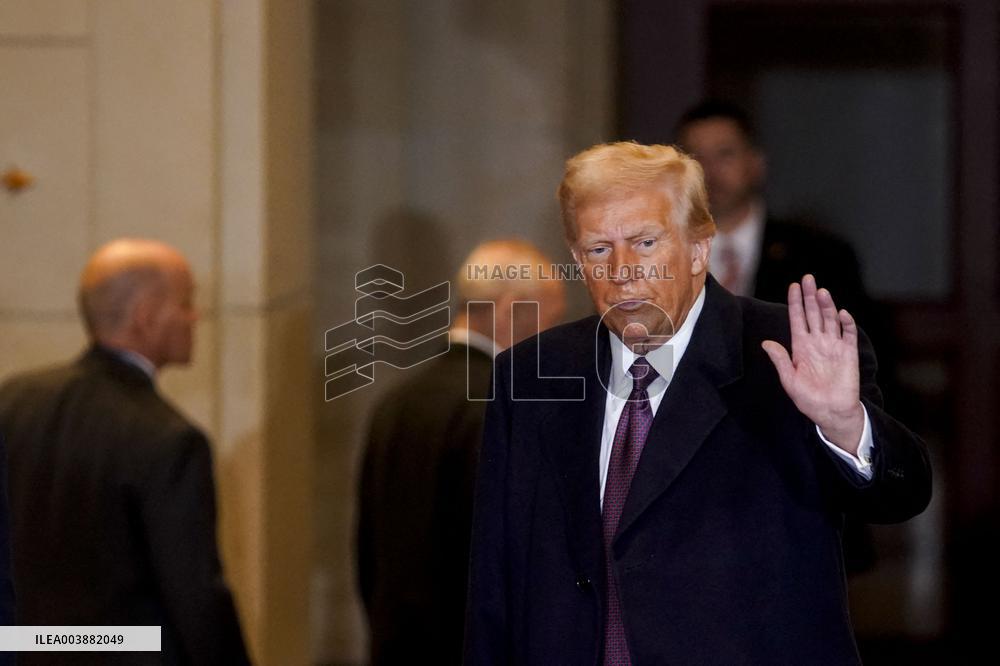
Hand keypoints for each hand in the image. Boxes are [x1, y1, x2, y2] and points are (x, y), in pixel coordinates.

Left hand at [762, 274, 864, 453]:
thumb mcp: (789, 380)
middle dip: (810, 296)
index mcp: (801, 347)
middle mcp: (817, 342)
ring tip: (821, 291)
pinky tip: (841, 313)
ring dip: (826, 305)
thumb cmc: (808, 399)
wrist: (831, 412)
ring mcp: (834, 346)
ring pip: (830, 320)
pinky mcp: (849, 353)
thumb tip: (766, 343)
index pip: (798, 319)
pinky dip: (847, 324)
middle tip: (808, 278)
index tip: (793, 286)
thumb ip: (780, 360)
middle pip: (814, 314)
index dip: (796, 303)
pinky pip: (849, 335)